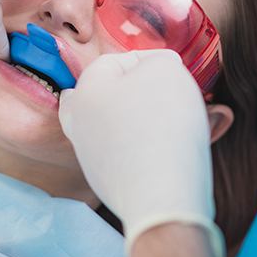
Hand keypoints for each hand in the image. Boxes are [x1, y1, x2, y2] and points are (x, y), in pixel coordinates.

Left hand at [59, 49, 224, 256]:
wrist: (162, 196)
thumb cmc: (162, 125)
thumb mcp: (165, 71)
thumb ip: (158, 61)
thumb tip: (156, 68)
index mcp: (85, 90)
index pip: (116, 60)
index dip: (151, 60)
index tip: (177, 68)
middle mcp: (79, 122)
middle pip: (106, 95)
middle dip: (136, 90)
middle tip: (166, 94)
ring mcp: (90, 155)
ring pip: (115, 125)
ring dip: (142, 119)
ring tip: (175, 121)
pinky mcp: (107, 182)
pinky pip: (127, 153)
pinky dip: (144, 147)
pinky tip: (169, 149)